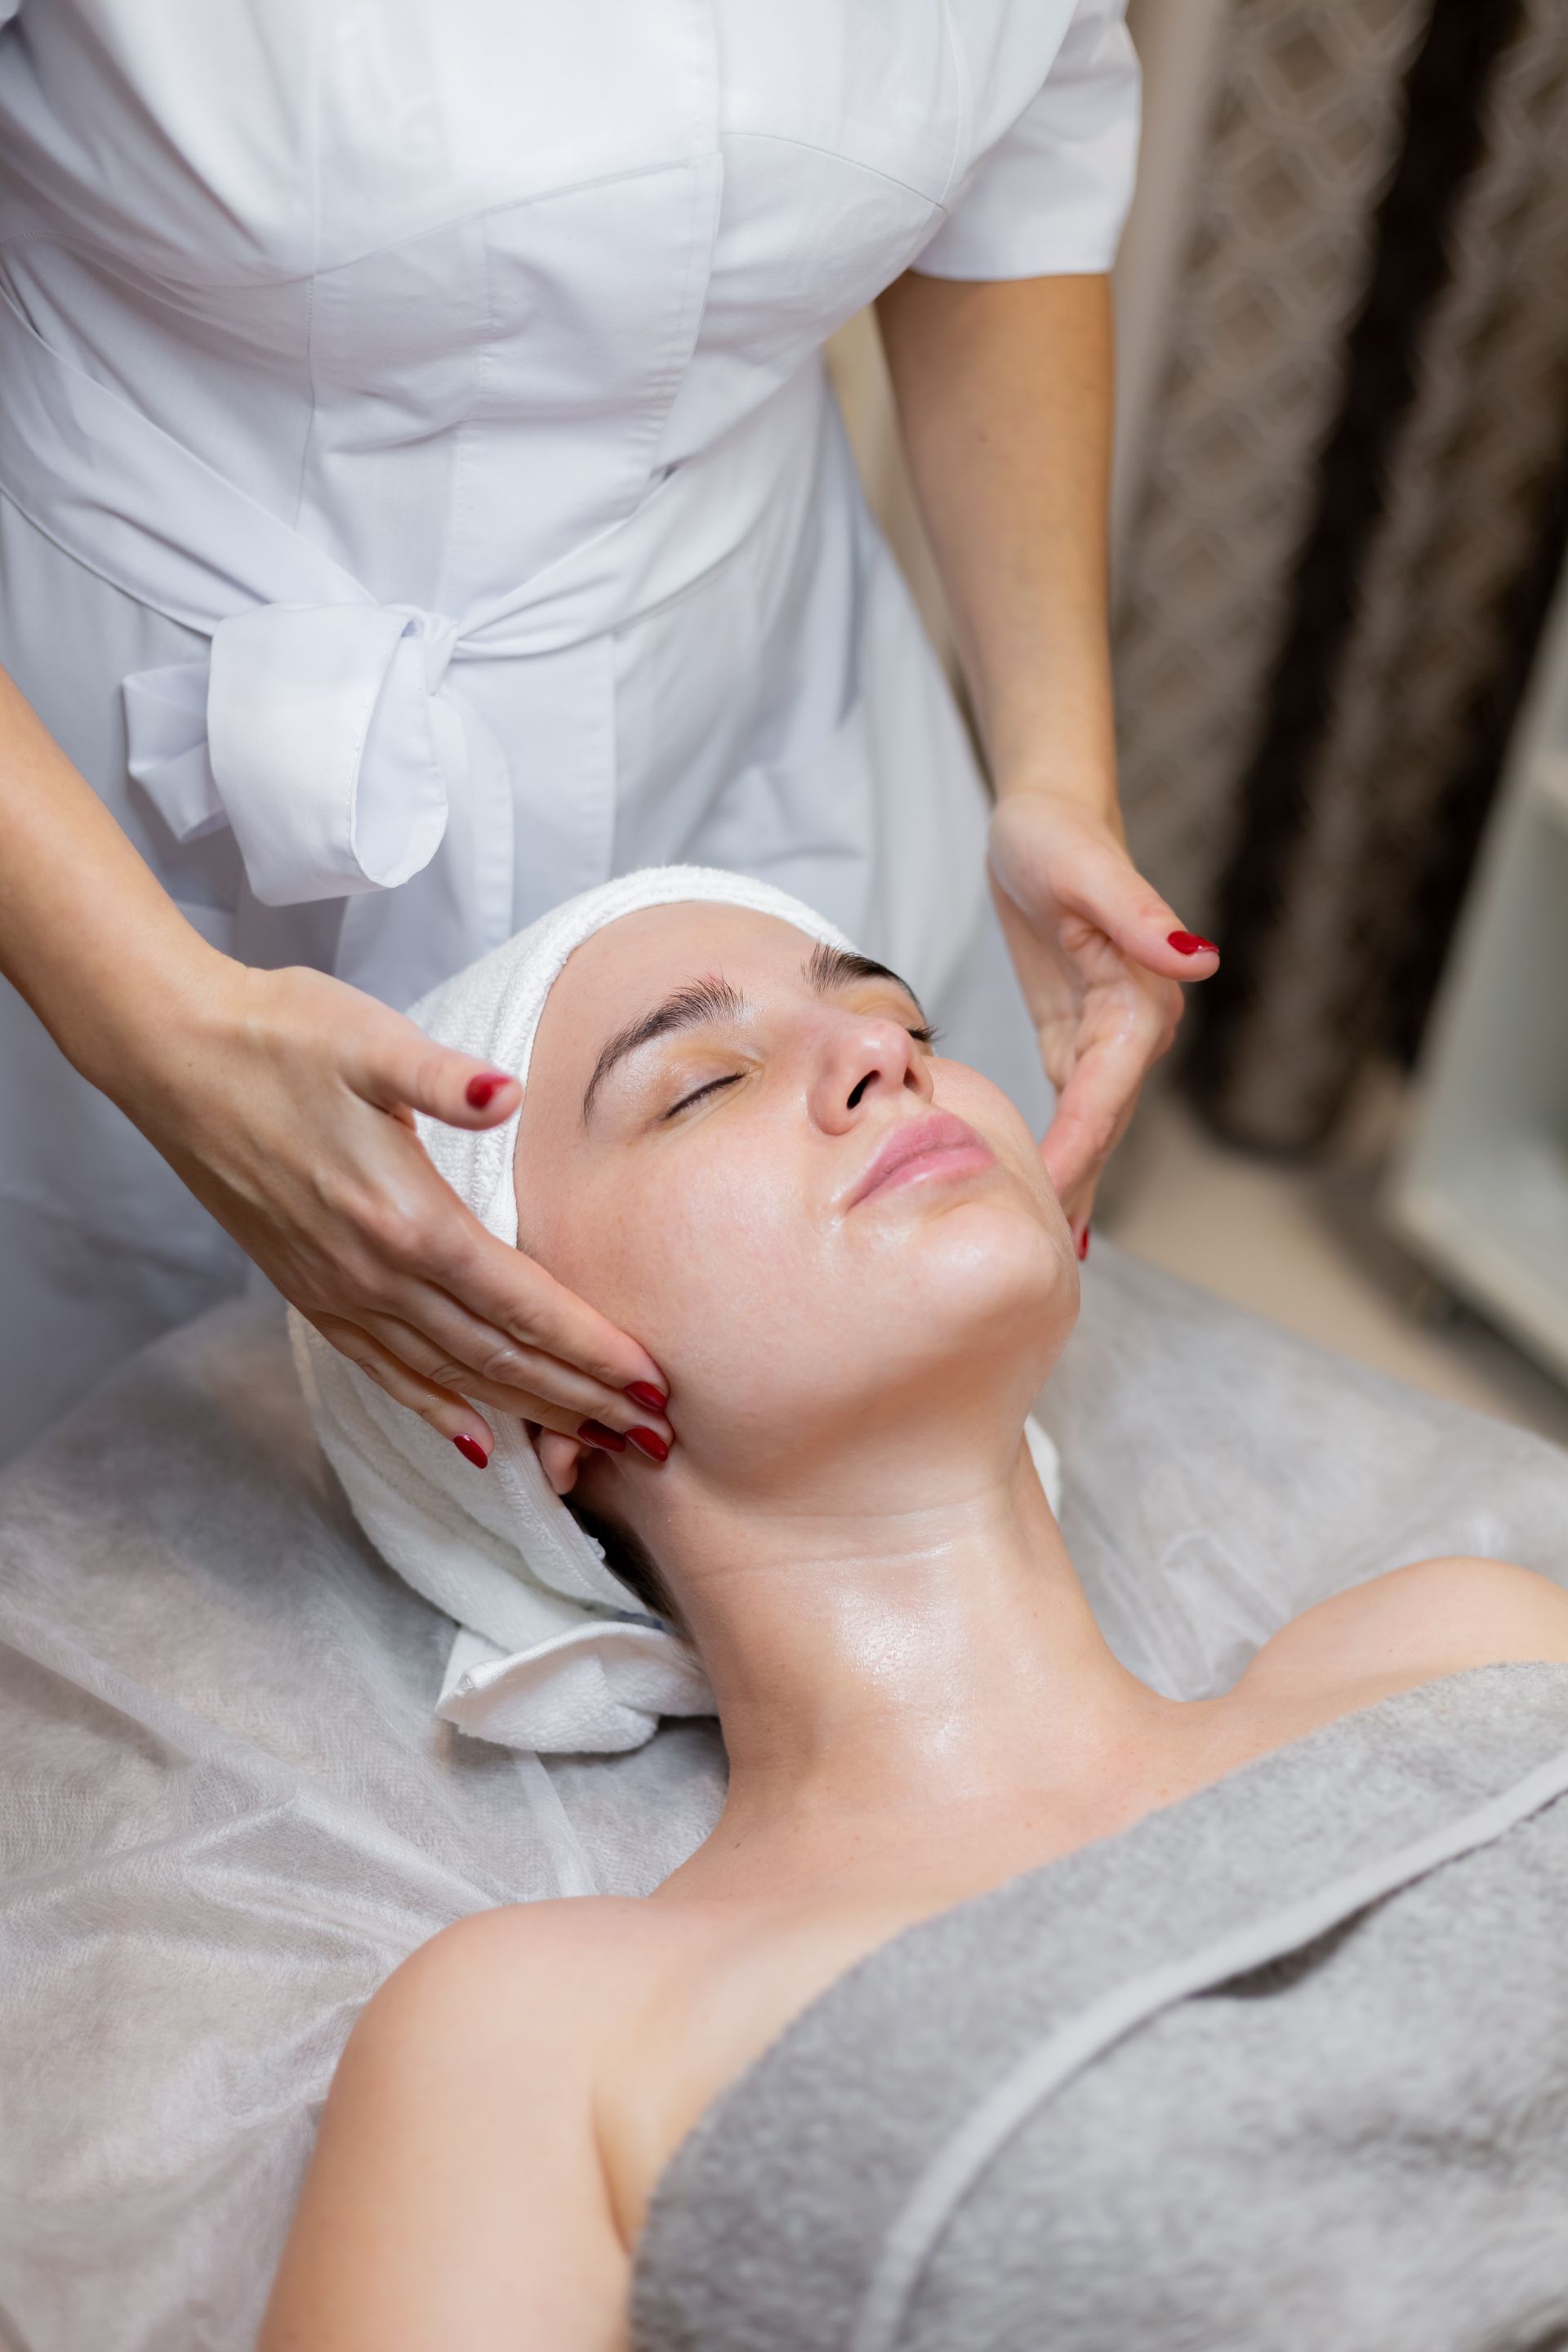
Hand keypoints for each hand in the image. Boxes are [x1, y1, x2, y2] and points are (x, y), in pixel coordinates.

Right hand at [126, 959, 673, 1463]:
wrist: (174, 1055)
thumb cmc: (283, 1035)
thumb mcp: (371, 1041)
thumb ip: (443, 1077)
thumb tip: (504, 1092)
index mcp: (409, 1219)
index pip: (524, 1304)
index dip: (593, 1349)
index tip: (656, 1387)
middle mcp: (376, 1274)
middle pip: (501, 1357)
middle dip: (582, 1400)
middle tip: (653, 1437)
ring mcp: (339, 1291)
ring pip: (452, 1376)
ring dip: (528, 1413)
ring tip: (592, 1447)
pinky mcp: (309, 1292)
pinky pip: (386, 1372)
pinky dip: (437, 1410)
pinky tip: (476, 1441)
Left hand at [987, 793, 1219, 1239]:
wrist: (1046, 813)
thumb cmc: (1058, 834)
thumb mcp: (1087, 867)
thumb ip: (1141, 916)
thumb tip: (1199, 962)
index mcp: (1140, 997)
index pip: (1106, 1090)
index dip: (1077, 1148)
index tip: (1047, 1200)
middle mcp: (1136, 1026)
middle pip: (1103, 1123)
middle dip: (1077, 1187)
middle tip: (1043, 1259)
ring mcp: (1109, 1035)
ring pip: (1092, 1125)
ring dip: (1075, 1183)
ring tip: (1051, 1254)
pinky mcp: (1077, 1033)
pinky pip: (1073, 1107)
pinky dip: (1060, 1151)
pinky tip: (1045, 1197)